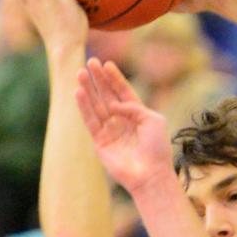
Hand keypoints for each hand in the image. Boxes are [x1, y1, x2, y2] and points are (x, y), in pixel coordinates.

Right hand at [75, 58, 174, 194]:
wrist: (151, 174)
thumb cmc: (157, 149)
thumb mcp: (153, 120)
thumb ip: (134, 107)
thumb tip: (113, 105)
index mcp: (137, 115)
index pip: (123, 92)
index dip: (114, 78)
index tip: (106, 63)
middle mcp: (122, 122)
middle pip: (107, 96)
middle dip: (98, 79)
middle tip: (89, 62)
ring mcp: (110, 132)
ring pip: (96, 106)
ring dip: (88, 89)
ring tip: (79, 73)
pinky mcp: (100, 142)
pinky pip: (90, 121)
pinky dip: (84, 107)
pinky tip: (78, 92)